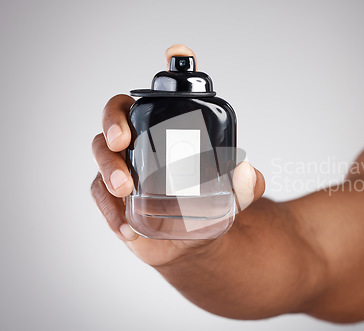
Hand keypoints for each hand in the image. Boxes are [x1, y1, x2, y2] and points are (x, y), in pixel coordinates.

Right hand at [91, 45, 264, 265]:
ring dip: (108, 166)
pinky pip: (99, 194)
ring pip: (101, 151)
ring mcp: (123, 166)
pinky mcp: (111, 197)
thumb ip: (247, 186)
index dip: (170, 71)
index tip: (177, 55)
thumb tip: (247, 172)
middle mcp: (142, 141)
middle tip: (124, 141)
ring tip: (125, 188)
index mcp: (169, 130)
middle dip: (114, 121)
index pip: (164, 95)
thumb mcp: (233, 197)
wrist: (190, 242)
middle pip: (117, 114)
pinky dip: (109, 209)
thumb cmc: (206, 207)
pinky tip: (125, 224)